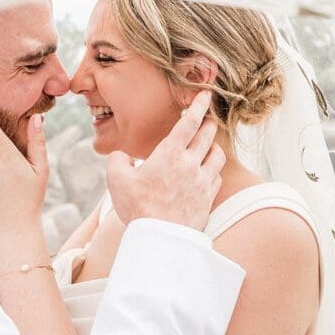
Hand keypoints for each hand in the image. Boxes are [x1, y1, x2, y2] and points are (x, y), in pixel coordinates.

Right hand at [106, 90, 224, 230]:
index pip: (189, 122)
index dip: (198, 105)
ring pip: (218, 154)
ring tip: (208, 145)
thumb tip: (122, 156)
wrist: (160, 240)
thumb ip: (118, 160)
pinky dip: (213, 169)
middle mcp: (191, 164)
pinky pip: (217, 176)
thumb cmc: (137, 209)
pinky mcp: (209, 198)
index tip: (206, 94)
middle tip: (207, 118)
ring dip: (213, 145)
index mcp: (170, 154)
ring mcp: (203, 181)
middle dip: (208, 122)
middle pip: (208, 134)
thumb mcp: (116, 180)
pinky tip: (206, 171)